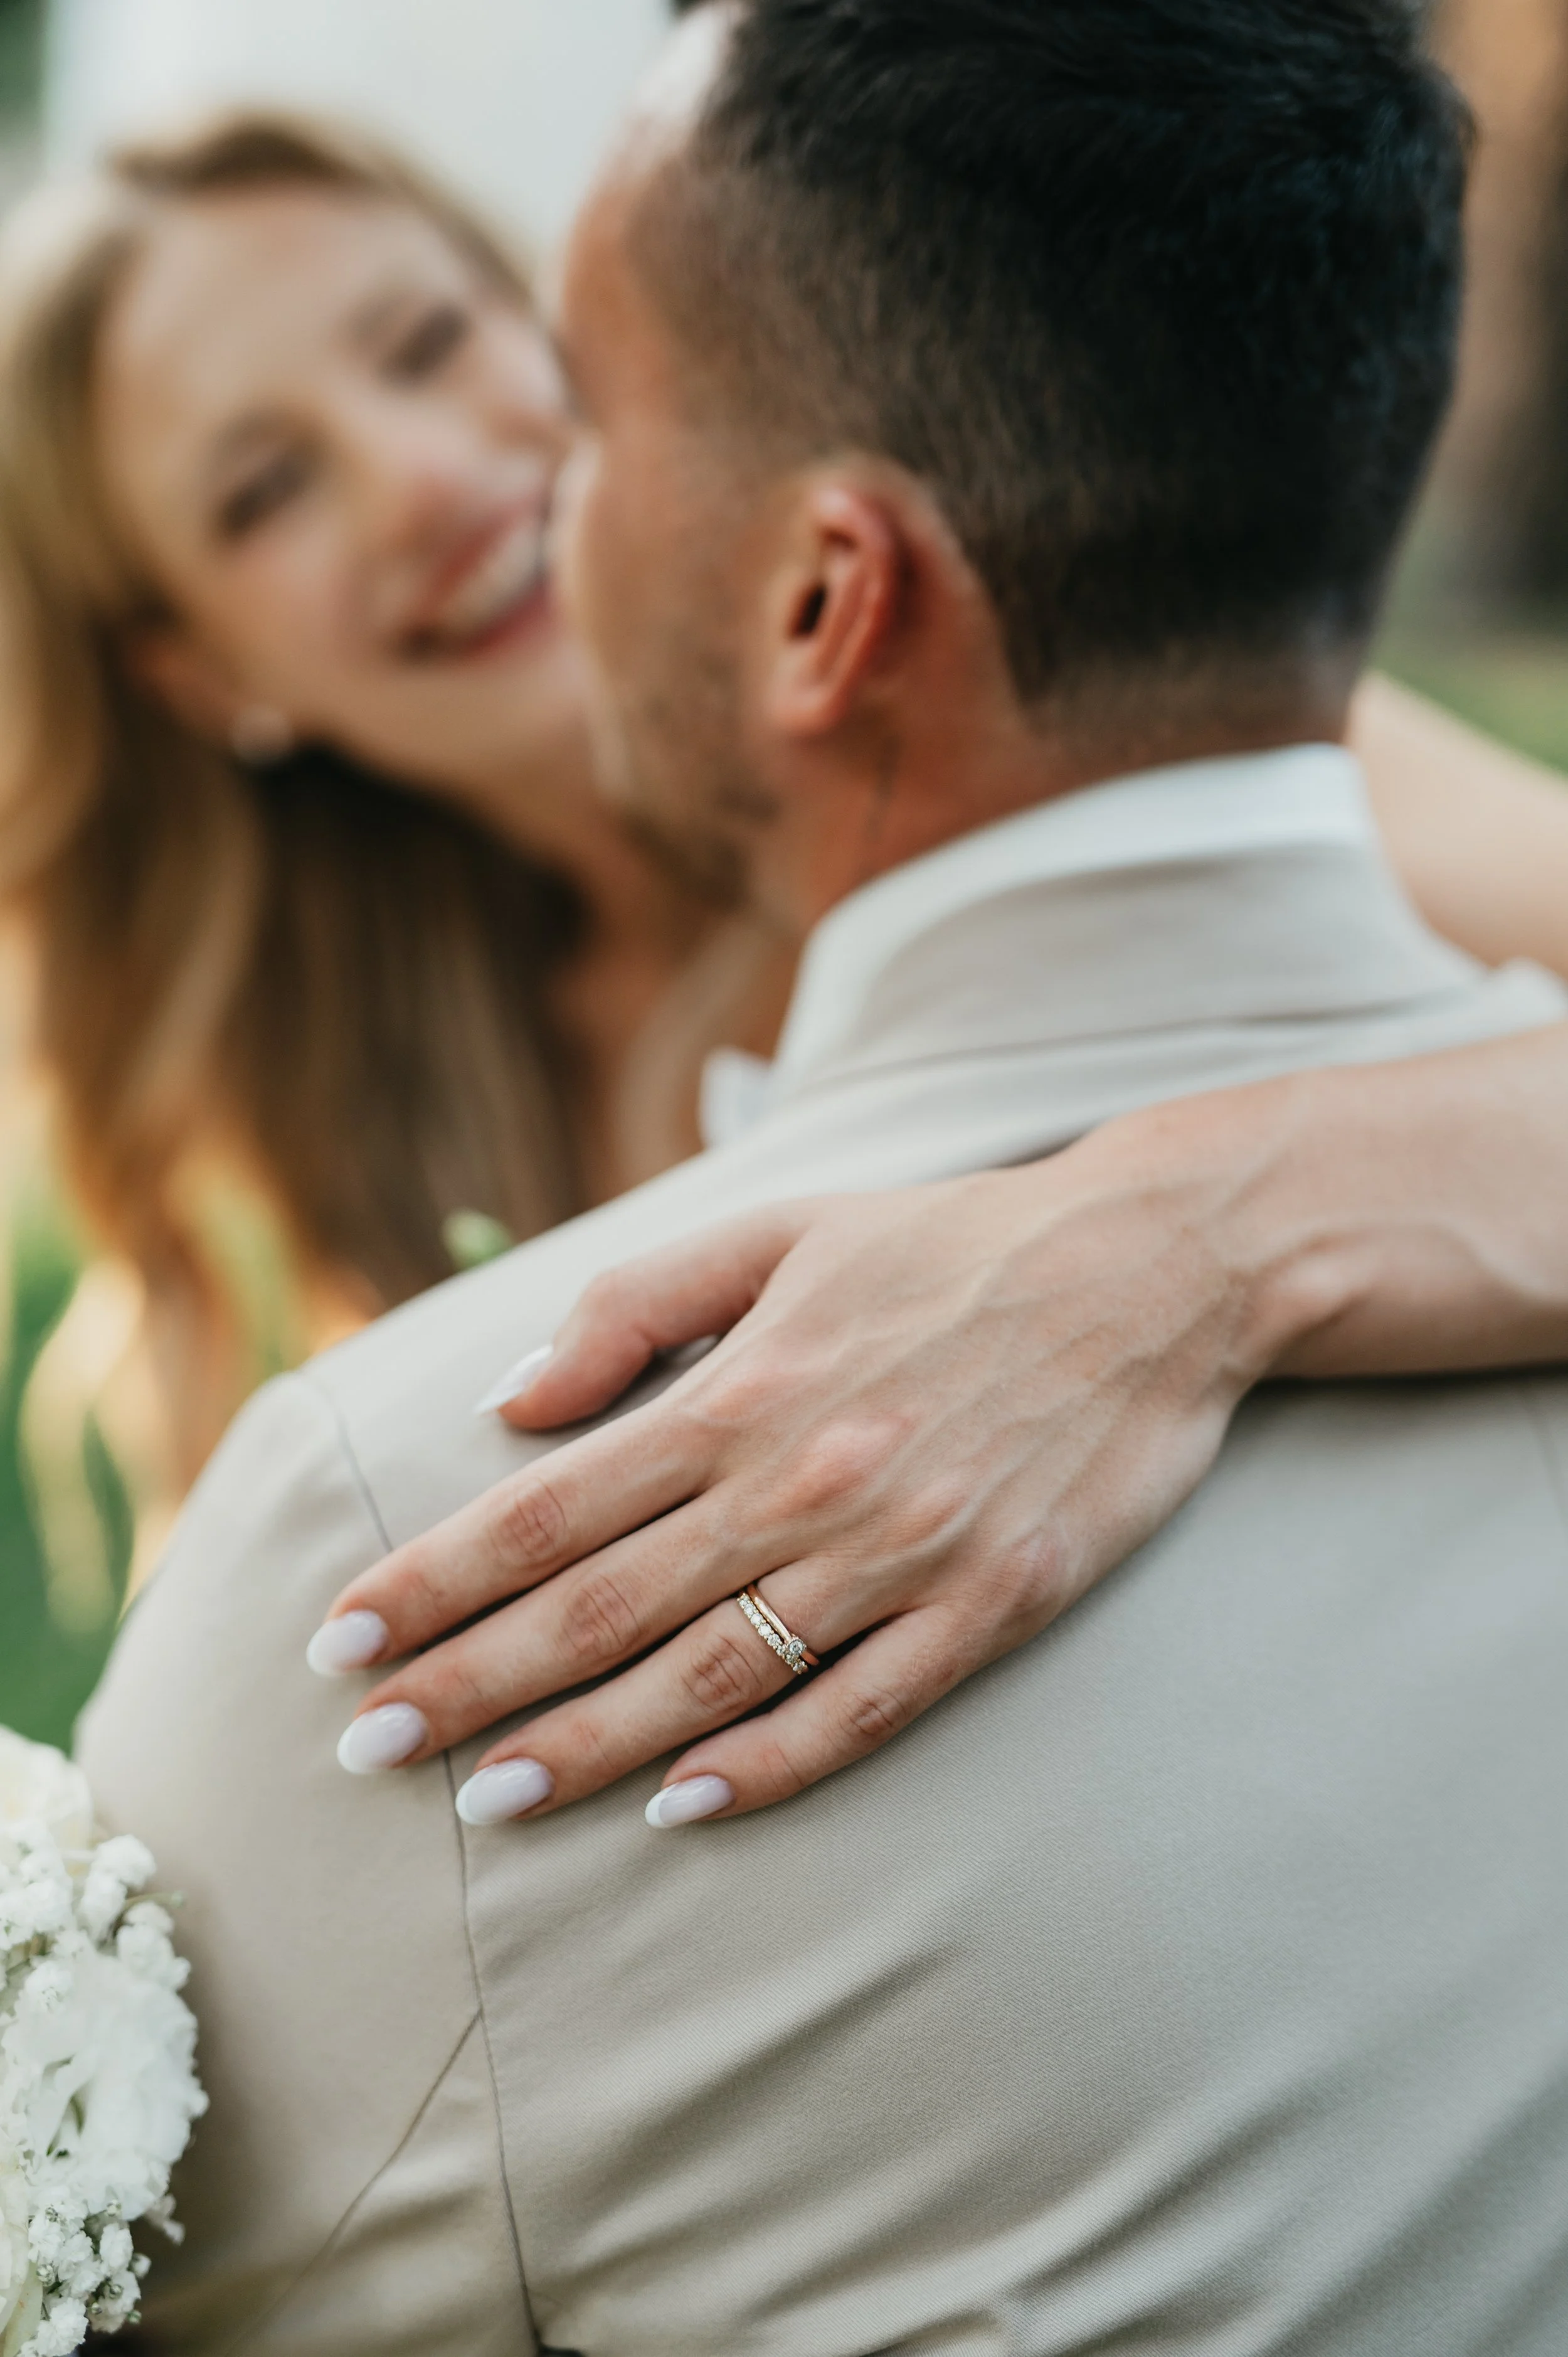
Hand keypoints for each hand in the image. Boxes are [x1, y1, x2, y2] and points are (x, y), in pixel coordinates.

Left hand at [315, 1085, 1315, 1824]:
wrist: (1151, 1271)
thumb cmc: (949, 1247)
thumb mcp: (781, 1231)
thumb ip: (635, 1306)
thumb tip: (512, 1405)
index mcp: (741, 1390)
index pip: (546, 1508)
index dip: (435, 1578)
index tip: (341, 1638)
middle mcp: (801, 1481)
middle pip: (600, 1608)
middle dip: (468, 1684)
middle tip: (363, 1748)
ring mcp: (899, 1553)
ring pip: (712, 1677)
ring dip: (588, 1745)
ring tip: (486, 1799)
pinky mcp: (988, 1604)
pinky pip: (861, 1707)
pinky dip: (769, 1765)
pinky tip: (684, 1808)